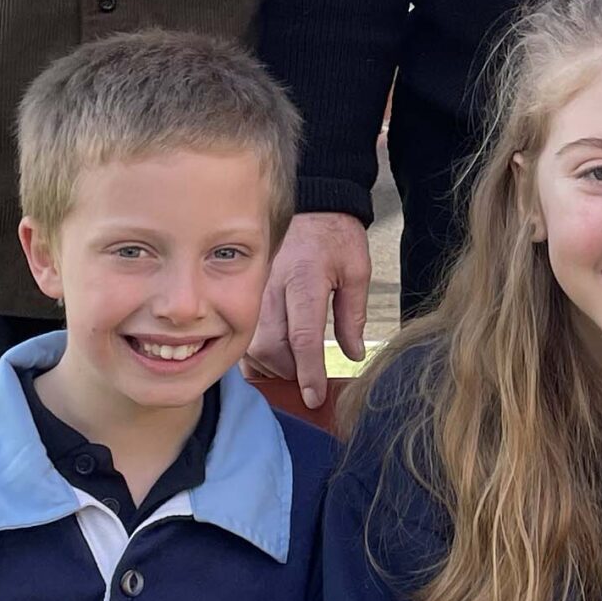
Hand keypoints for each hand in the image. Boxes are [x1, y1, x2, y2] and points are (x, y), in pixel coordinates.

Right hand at [251, 210, 372, 407]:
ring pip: (252, 344)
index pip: (303, 336)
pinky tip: (274, 359)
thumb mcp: (357, 269)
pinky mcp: (248, 292)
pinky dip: (256, 354)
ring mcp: (256, 290)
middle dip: (289, 372)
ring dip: (271, 366)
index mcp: (305, 280)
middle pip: (271, 347)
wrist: (311, 204)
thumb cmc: (336, 237)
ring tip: (294, 369)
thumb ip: (353, 314)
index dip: (308, 371)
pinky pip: (244, 334)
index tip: (314, 396)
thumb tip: (353, 355)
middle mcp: (273, 287)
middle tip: (309, 380)